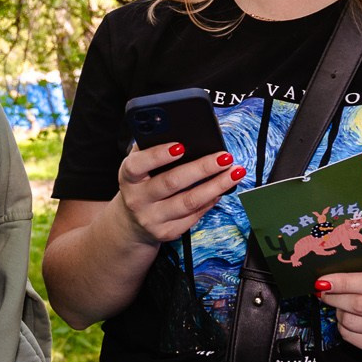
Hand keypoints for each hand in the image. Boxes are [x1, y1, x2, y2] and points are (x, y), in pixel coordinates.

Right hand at [109, 142, 244, 245]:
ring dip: (216, 186)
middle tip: (224, 157)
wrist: (133, 223)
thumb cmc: (142, 185)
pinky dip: (211, 200)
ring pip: (189, 202)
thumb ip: (151, 148)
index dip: (158, 155)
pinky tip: (221, 190)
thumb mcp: (138, 166)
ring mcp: (152, 218)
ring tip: (233, 173)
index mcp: (128, 177)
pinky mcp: (167, 232)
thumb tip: (179, 130)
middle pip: (172, 182)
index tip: (181, 145)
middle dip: (202, 168)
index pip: (138, 165)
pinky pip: (194, 215)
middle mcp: (137, 199)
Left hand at [319, 267, 361, 351]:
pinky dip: (342, 327)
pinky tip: (347, 318)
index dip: (344, 282)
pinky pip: (351, 337)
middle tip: (324, 292)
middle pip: (360, 305)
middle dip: (335, 298)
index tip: (323, 282)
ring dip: (338, 312)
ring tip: (339, 305)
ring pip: (352, 322)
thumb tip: (330, 273)